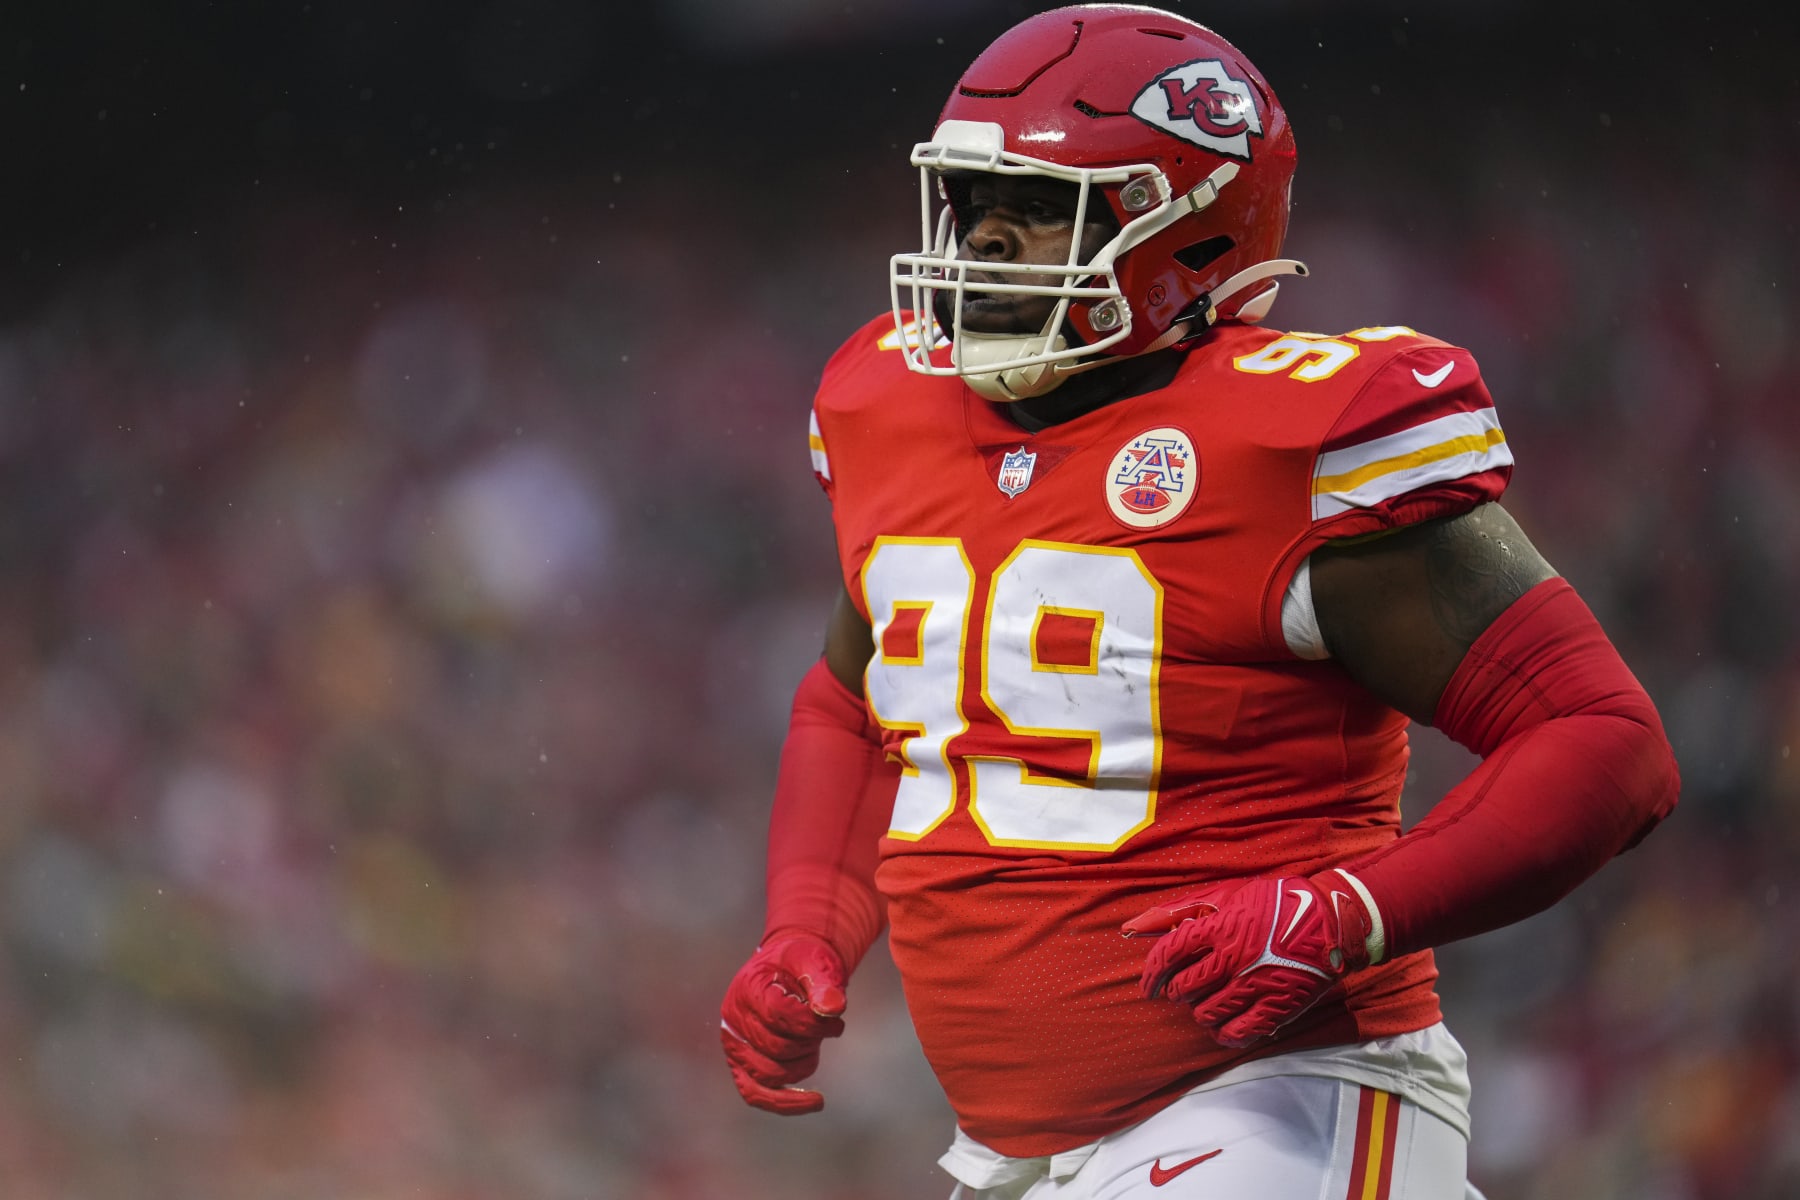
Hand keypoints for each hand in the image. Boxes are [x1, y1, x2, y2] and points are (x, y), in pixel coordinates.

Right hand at [719, 934, 848, 1114]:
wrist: (788, 967)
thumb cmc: (801, 962)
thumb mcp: (815, 960)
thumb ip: (824, 982)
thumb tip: (834, 1007)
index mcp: (748, 988)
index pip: (778, 1016)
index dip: (812, 1023)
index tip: (836, 1019)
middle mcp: (733, 1019)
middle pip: (776, 1048)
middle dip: (810, 1042)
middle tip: (826, 1027)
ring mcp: (735, 1045)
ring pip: (771, 1074)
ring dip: (804, 1063)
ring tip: (815, 1042)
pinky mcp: (742, 1065)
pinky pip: (756, 1094)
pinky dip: (785, 1103)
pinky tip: (816, 1102)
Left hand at [1123, 871, 1380, 1047]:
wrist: (1331, 922)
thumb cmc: (1274, 903)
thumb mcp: (1226, 894)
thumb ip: (1179, 910)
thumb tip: (1132, 926)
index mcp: (1219, 927)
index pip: (1169, 954)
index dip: (1151, 973)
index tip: (1148, 985)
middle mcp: (1233, 958)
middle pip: (1185, 987)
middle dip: (1176, 991)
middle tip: (1182, 990)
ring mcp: (1255, 985)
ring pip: (1207, 1013)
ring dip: (1199, 1012)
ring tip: (1205, 1004)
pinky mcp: (1277, 1007)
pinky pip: (1238, 1032)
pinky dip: (1224, 1033)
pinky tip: (1222, 1027)